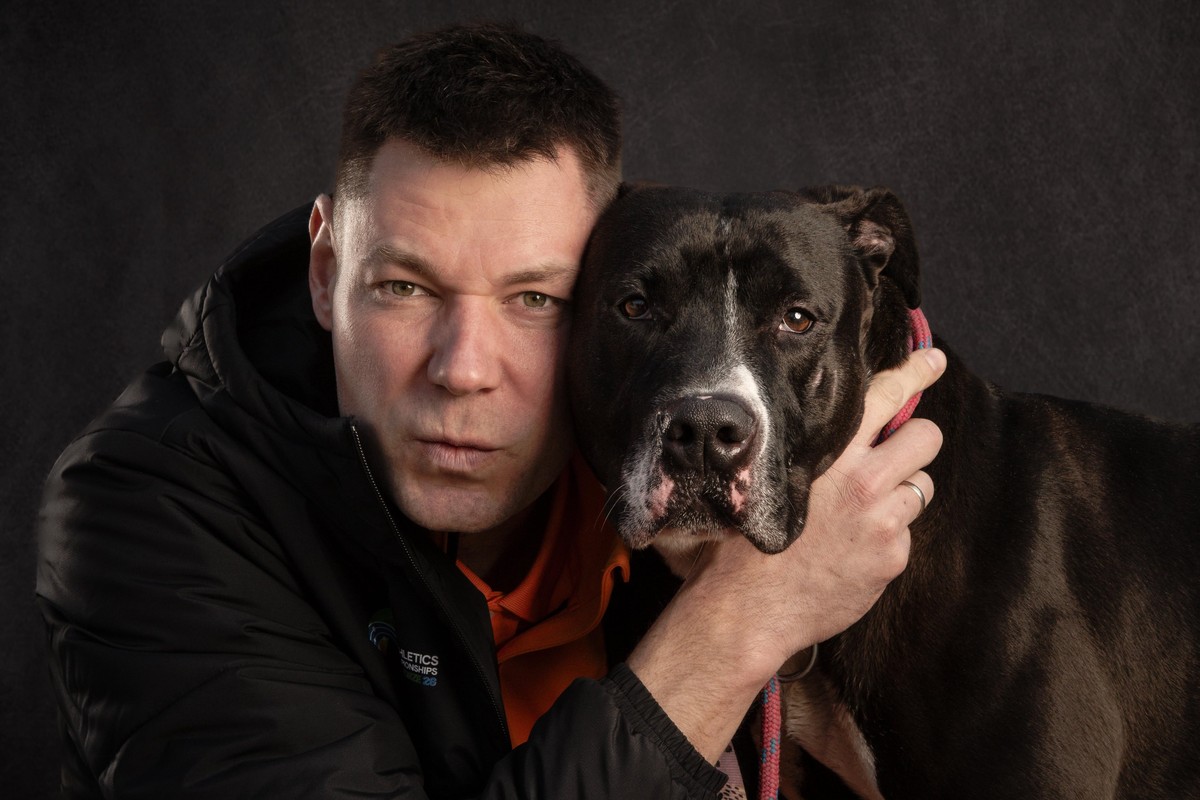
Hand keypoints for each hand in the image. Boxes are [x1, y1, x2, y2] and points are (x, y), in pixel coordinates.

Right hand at [626, 348, 944, 760]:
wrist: (748, 607)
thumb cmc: (747, 541)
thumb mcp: (774, 479)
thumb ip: (815, 454)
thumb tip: (847, 430)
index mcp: (829, 454)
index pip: (883, 397)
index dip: (914, 372)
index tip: (934, 360)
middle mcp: (862, 480)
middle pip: (926, 436)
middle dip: (916, 442)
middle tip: (895, 457)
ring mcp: (883, 520)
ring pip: (921, 486)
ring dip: (901, 494)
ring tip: (860, 516)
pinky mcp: (893, 555)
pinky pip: (907, 532)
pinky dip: (887, 538)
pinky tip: (851, 553)